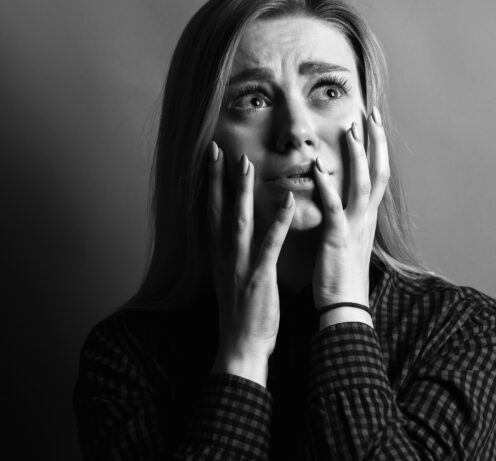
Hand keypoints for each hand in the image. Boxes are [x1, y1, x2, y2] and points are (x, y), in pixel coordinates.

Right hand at [207, 141, 295, 385]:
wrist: (241, 346)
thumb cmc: (241, 314)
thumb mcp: (232, 279)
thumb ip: (232, 255)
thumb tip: (234, 236)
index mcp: (218, 256)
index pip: (210, 213)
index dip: (208, 184)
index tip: (209, 159)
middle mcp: (224, 256)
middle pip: (218, 209)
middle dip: (217, 178)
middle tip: (217, 149)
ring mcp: (240, 265)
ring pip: (239, 220)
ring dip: (241, 190)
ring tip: (245, 162)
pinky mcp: (259, 276)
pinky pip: (269, 244)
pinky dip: (277, 220)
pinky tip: (286, 200)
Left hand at [312, 107, 389, 323]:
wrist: (344, 308)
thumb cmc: (341, 276)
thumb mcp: (348, 241)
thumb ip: (346, 218)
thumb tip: (342, 201)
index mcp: (366, 218)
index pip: (377, 175)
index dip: (377, 148)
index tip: (371, 123)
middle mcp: (366, 218)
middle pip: (377, 172)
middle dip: (375, 142)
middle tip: (370, 113)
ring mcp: (355, 227)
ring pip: (361, 184)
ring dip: (356, 156)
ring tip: (350, 130)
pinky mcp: (339, 239)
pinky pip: (335, 207)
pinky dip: (328, 185)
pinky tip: (318, 167)